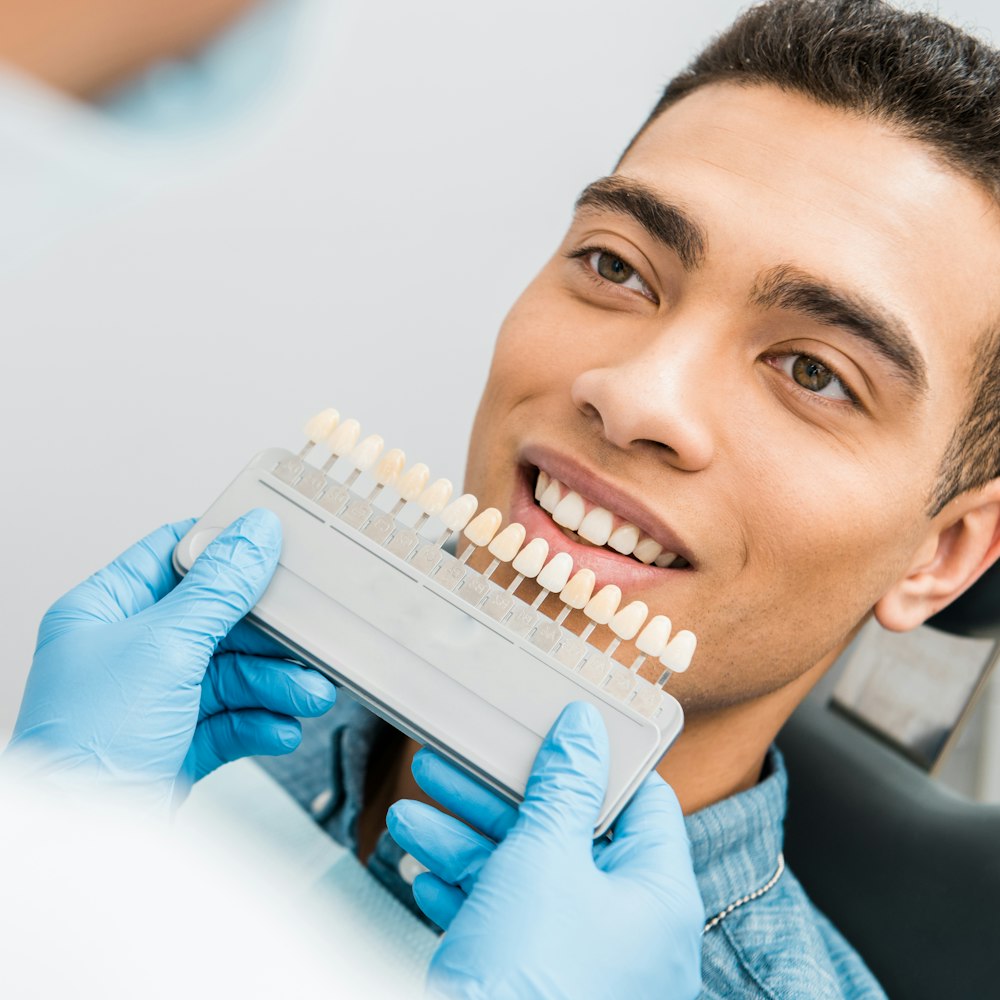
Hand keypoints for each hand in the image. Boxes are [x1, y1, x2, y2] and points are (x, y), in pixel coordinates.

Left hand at [5, 509, 335, 811]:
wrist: (80, 846)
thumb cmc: (88, 744)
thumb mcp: (165, 645)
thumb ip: (219, 588)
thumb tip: (256, 532)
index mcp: (106, 610)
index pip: (174, 557)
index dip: (227, 549)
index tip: (278, 545)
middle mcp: (129, 651)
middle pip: (218, 621)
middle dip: (269, 637)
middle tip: (310, 638)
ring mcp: (155, 699)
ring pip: (233, 674)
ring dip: (275, 685)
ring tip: (309, 695)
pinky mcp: (177, 743)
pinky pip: (232, 720)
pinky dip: (260, 723)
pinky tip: (280, 729)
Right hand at [387, 702, 703, 999]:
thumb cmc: (529, 981)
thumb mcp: (542, 857)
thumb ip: (563, 786)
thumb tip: (584, 727)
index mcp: (654, 895)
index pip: (641, 803)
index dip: (598, 760)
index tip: (557, 730)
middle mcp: (625, 932)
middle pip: (565, 836)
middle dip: (498, 798)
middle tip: (455, 764)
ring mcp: (579, 963)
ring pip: (524, 879)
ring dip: (464, 841)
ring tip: (412, 814)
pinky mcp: (534, 986)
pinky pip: (504, 924)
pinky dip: (464, 894)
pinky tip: (424, 872)